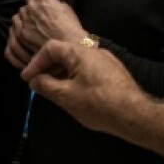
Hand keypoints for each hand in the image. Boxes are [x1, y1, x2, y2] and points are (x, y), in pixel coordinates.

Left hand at [5, 0, 87, 66]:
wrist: (67, 48)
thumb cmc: (70, 28)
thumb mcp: (66, 9)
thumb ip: (55, 2)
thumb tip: (52, 0)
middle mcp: (31, 6)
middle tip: (42, 5)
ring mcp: (24, 19)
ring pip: (22, 9)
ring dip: (28, 12)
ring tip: (35, 19)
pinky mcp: (20, 32)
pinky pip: (16, 22)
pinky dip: (22, 22)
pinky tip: (28, 27)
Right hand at [20, 40, 145, 135]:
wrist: (135, 115)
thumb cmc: (98, 104)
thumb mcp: (65, 97)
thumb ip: (46, 86)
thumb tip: (35, 81)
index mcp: (79, 53)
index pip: (50, 48)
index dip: (35, 63)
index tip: (28, 78)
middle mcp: (94, 52)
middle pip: (64, 54)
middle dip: (48, 69)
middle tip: (38, 85)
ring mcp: (106, 61)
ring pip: (77, 63)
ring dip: (62, 74)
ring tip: (55, 91)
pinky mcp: (114, 72)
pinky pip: (89, 70)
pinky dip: (76, 78)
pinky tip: (75, 94)